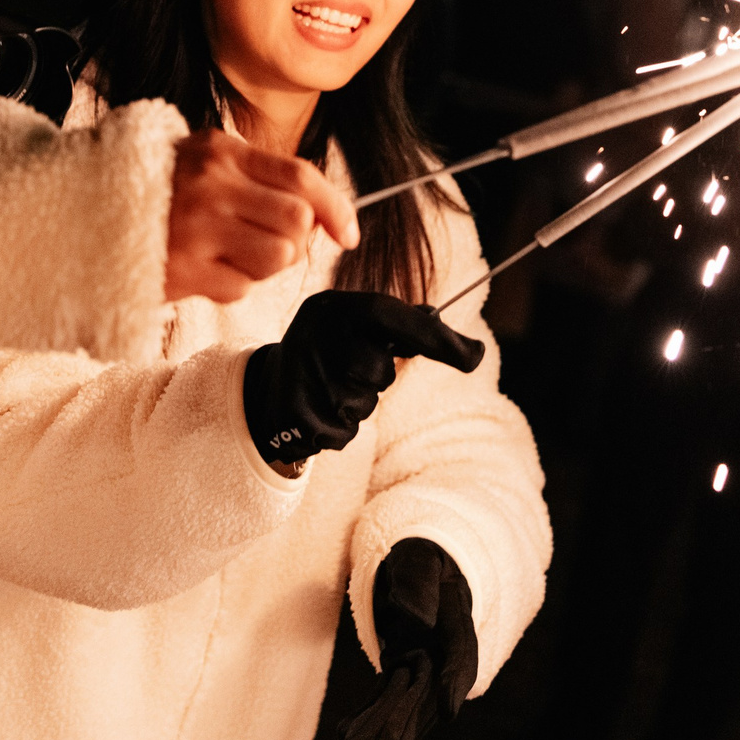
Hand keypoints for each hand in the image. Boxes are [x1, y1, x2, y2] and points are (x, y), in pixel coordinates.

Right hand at [165, 130, 358, 302]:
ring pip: (277, 258)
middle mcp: (211, 185)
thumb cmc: (157, 189)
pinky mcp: (183, 270)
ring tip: (233, 255)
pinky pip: (241, 287)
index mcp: (221, 152)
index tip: (348, 233)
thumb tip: (320, 218)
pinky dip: (231, 284)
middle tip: (269, 242)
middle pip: (297, 221)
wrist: (84, 213)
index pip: (301, 177)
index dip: (337, 207)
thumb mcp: (204, 161)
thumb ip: (260, 180)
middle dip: (296, 240)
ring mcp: (196, 228)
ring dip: (265, 265)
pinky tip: (204, 269)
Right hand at [242, 291, 482, 470]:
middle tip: (350, 372)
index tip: (473, 357)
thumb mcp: (358, 326)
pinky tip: (320, 412)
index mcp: (331, 307)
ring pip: (362, 404)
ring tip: (329, 390)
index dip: (433, 338)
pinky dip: (340, 429)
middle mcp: (313, 335)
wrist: (266, 388)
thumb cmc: (329, 351)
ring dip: (356, 405)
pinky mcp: (296, 415)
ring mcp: (301, 377)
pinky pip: (346, 433)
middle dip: (374, 380)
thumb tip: (471, 350)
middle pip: (379, 371)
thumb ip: (407, 328)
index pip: (390, 315)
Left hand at [343, 539, 475, 739]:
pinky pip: (383, 696)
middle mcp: (442, 652)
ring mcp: (422, 665)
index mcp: (457, 622)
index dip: (454, 684)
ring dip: (379, 727)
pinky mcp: (401, 670)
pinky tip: (344, 736)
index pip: (461, 656)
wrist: (421, 566)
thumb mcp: (421, 557)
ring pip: (403, 702)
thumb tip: (412, 616)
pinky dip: (365, 716)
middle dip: (408, 722)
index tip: (450, 711)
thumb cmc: (422, 556)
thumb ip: (418, 582)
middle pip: (429, 693)